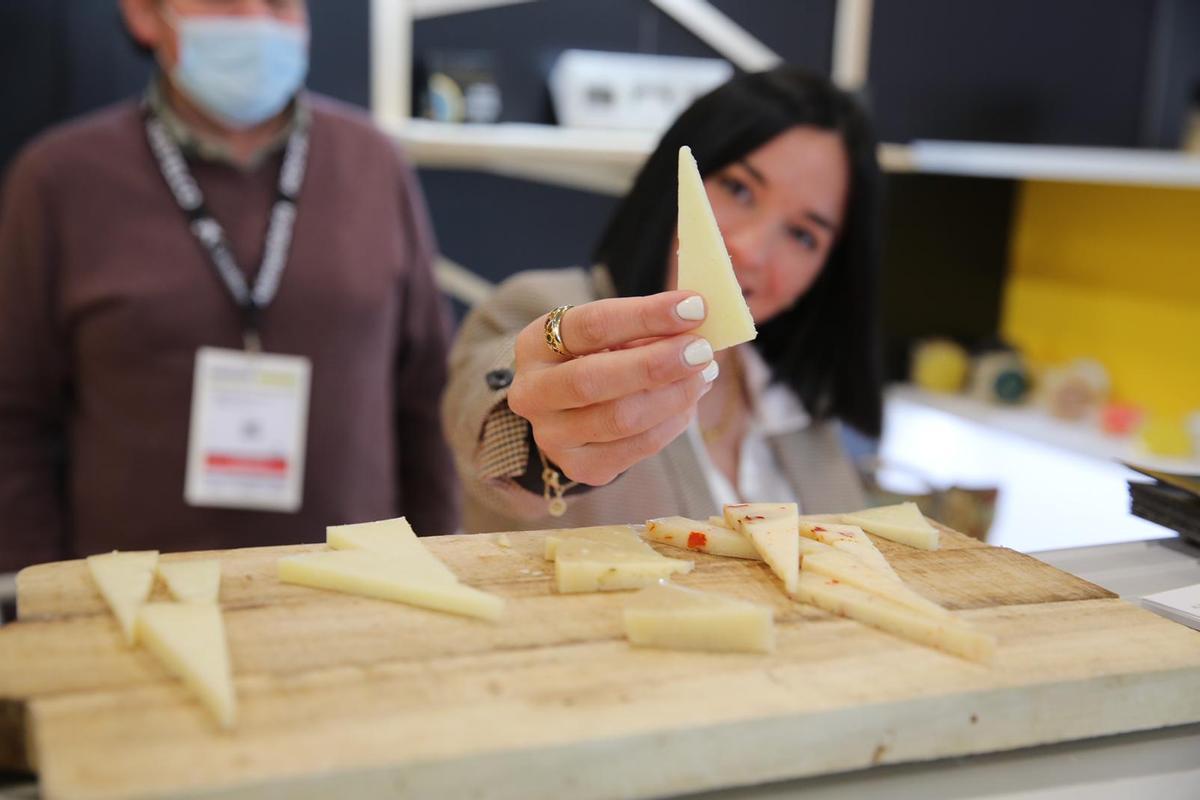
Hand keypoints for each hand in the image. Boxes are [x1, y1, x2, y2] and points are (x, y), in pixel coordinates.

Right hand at [507, 292, 717, 485]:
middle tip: (701, 350)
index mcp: (535, 344)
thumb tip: (697, 323)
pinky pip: (637, 448)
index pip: (590, 326)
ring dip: (673, 395)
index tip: (693, 307)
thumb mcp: (608, 333)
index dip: (645, 316)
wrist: (568, 410)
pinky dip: (673, 423)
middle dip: (655, 364)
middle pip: (593, 380)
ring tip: (704, 374)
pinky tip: (689, 403)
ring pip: (619, 419)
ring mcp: (552, 436)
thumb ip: (644, 326)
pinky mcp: (580, 467)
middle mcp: (533, 393)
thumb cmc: (595, 357)